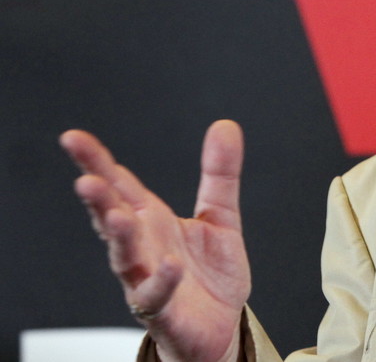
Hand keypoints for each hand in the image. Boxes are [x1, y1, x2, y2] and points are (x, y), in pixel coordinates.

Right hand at [61, 120, 251, 361]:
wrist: (221, 327)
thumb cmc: (209, 274)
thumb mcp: (220, 216)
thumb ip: (220, 173)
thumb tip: (225, 125)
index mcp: (150, 219)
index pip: (119, 185)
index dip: (96, 161)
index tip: (73, 138)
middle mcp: (142, 247)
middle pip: (112, 218)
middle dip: (98, 199)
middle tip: (86, 179)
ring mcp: (146, 278)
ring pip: (125, 257)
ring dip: (119, 238)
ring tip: (117, 217)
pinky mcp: (162, 310)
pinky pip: (155, 296)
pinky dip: (161, 280)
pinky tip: (169, 265)